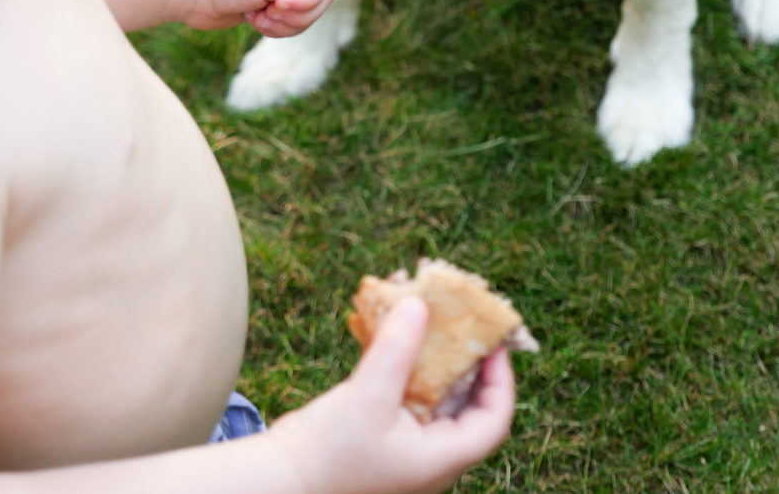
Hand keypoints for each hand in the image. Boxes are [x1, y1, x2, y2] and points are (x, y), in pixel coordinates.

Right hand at [266, 298, 515, 493]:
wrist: (278, 484)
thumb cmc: (328, 454)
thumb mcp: (368, 396)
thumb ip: (397, 348)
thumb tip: (421, 303)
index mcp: (440, 460)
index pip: (493, 421)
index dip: (500, 379)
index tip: (493, 340)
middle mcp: (429, 457)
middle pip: (465, 403)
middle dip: (462, 356)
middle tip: (459, 317)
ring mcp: (404, 448)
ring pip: (431, 393)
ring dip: (428, 351)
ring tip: (422, 307)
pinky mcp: (380, 435)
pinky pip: (404, 393)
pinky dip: (401, 361)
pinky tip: (388, 325)